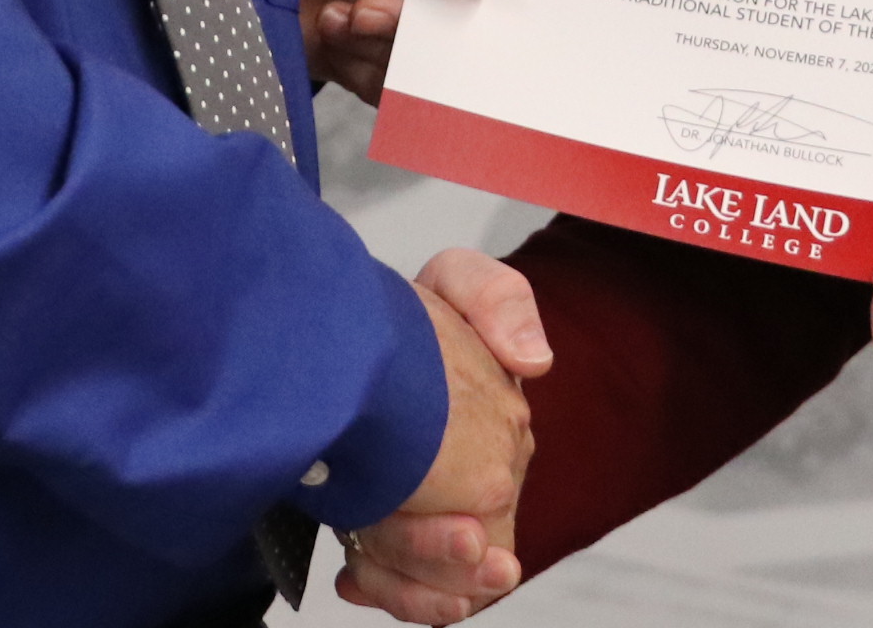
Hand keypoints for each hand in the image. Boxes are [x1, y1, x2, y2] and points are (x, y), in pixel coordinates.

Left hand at [278, 0, 490, 99]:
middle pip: (459, 22)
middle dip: (415, 22)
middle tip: (371, 9)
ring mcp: (396, 23)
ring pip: (425, 60)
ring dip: (379, 43)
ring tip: (341, 15)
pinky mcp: (366, 60)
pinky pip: (389, 87)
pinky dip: (360, 67)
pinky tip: (330, 31)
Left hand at [334, 249, 548, 623]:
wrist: (337, 335)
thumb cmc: (403, 315)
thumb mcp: (456, 282)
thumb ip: (500, 301)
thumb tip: (535, 360)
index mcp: (494, 440)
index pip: (492, 510)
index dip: (463, 535)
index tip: (459, 532)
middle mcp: (475, 486)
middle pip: (462, 558)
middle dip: (424, 556)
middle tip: (376, 534)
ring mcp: (436, 515)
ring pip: (438, 584)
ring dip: (405, 581)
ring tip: (363, 559)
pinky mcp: (396, 532)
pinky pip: (413, 590)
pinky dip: (391, 591)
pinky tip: (355, 575)